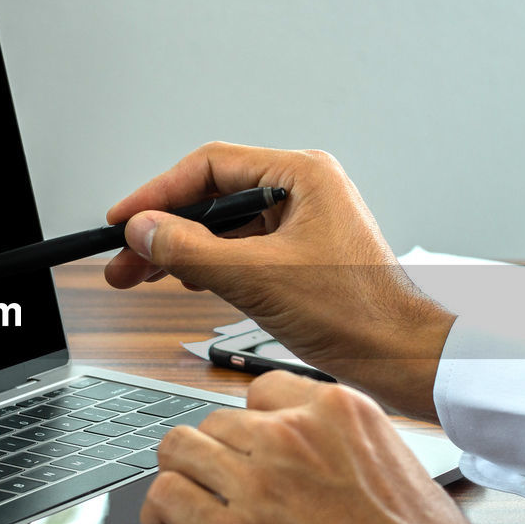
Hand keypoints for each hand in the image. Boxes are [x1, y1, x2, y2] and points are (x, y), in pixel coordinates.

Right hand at [104, 142, 454, 420]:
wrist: (402, 355)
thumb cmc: (354, 313)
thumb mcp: (256, 278)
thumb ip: (190, 250)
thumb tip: (141, 230)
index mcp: (301, 175)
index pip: (209, 167)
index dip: (157, 194)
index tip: (122, 220)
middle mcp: (302, 190)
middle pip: (211, 198)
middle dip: (162, 230)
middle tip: (122, 259)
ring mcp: (301, 223)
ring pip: (222, 227)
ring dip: (180, 251)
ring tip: (138, 276)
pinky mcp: (299, 255)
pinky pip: (240, 250)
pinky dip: (207, 265)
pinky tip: (184, 282)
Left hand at [141, 371, 479, 523]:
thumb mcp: (404, 468)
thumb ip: (356, 451)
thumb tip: (339, 466)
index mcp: (337, 413)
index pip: (263, 391)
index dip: (250, 422)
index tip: (247, 447)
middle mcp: (289, 436)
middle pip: (218, 422)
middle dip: (215, 456)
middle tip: (216, 487)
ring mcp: (255, 483)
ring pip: (179, 449)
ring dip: (177, 474)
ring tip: (179, 501)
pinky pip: (167, 497)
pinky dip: (157, 514)